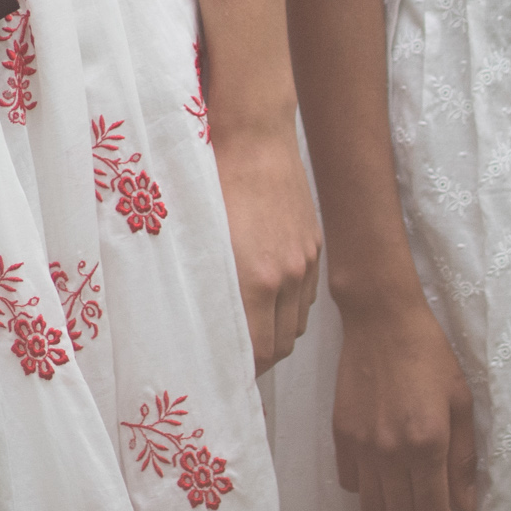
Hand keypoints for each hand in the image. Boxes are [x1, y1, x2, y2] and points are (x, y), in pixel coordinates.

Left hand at [213, 128, 321, 372]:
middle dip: (258, 358)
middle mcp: (284, 276)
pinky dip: (290, 308)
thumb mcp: (196, 237)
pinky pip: (307, 296)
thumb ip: (201, 287)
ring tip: (250, 330)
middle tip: (232, 358)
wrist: (253, 137)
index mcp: (252, 280)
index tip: (223, 374)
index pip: (256, 353)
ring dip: (276, 334)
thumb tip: (196, 325)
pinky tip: (269, 299)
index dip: (241, 371)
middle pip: (280, 345)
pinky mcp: (314, 245)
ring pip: (297, 323)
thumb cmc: (212, 182)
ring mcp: (304, 261)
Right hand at [331, 282, 478, 510]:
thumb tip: (464, 504)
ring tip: (409, 508)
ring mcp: (361, 446)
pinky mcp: (340, 435)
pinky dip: (369, 492)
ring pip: (373, 510)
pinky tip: (384, 479)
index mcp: (428, 443)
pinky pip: (350, 484)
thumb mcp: (461, 403)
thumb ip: (463, 459)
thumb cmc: (430, 356)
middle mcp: (392, 452)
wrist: (382, 320)